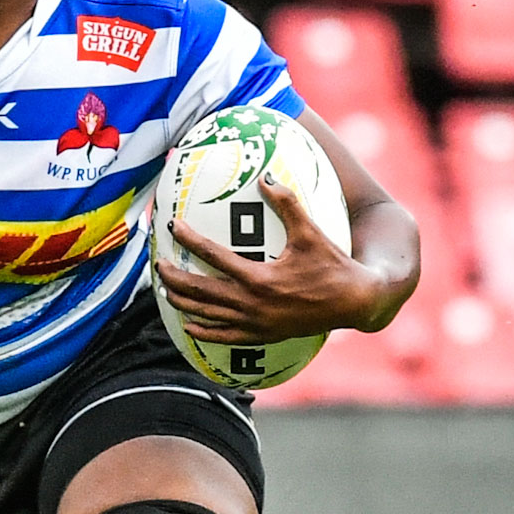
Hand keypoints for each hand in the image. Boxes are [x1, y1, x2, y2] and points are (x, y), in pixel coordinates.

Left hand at [153, 176, 384, 343]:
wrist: (355, 302)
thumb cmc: (333, 265)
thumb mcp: (310, 232)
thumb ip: (287, 204)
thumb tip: (265, 177)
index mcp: (260, 278)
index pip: (213, 256)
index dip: (190, 240)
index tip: (173, 226)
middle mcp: (253, 304)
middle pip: (201, 290)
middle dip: (175, 277)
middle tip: (158, 264)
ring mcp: (256, 323)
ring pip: (208, 315)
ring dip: (183, 302)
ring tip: (164, 291)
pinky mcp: (263, 335)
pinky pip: (226, 337)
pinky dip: (205, 331)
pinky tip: (189, 326)